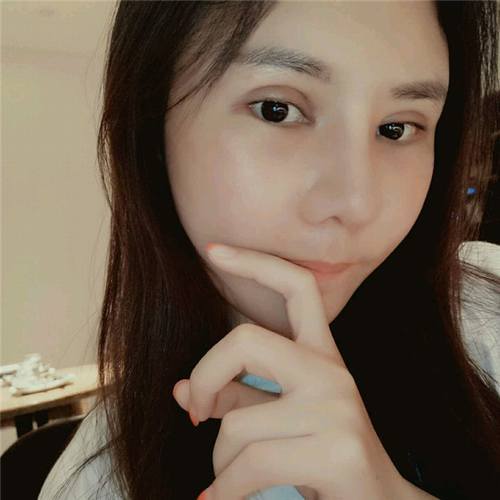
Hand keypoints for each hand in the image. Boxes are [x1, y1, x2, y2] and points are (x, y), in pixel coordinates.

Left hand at [172, 243, 432, 499]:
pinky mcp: (338, 452)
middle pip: (245, 340)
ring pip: (237, 424)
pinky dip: (222, 491)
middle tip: (193, 413)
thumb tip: (179, 390)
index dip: (254, 262)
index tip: (213, 249)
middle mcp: (332, 372)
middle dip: (204, 376)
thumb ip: (235, 398)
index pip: (296, 286)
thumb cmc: (323, 459)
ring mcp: (337, 408)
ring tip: (226, 480)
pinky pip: (250, 465)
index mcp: (322, 355)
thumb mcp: (280, 419)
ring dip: (219, 461)